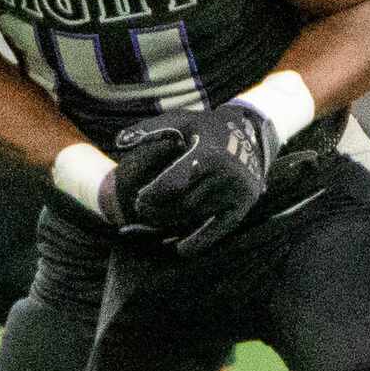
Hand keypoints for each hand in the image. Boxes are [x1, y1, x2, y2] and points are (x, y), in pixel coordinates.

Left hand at [111, 102, 278, 255]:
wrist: (250, 131)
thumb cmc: (205, 126)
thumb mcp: (180, 120)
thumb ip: (149, 129)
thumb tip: (120, 142)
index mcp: (208, 153)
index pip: (173, 183)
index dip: (153, 195)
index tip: (138, 201)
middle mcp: (225, 174)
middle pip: (182, 203)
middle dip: (159, 210)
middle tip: (143, 213)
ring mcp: (236, 191)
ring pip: (195, 215)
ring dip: (174, 221)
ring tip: (156, 221)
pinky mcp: (243, 204)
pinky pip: (218, 228)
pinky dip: (200, 241)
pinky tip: (181, 249)